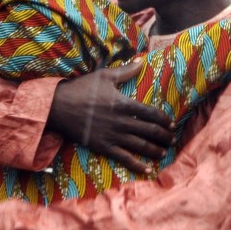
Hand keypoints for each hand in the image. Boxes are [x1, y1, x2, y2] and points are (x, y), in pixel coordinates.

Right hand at [47, 62, 172, 173]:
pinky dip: (137, 165)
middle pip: (150, 131)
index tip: (172, 123)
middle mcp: (121, 122)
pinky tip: (147, 169)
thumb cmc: (81, 89)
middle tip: (172, 139)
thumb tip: (142, 60)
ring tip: (164, 152)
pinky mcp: (103, 147)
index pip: (151, 113)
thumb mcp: (104, 76)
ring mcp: (113, 136)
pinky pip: (124, 158)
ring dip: (155, 150)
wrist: (58, 107)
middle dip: (164, 136)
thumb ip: (126, 71)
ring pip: (140, 146)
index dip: (164, 120)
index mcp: (123, 104)